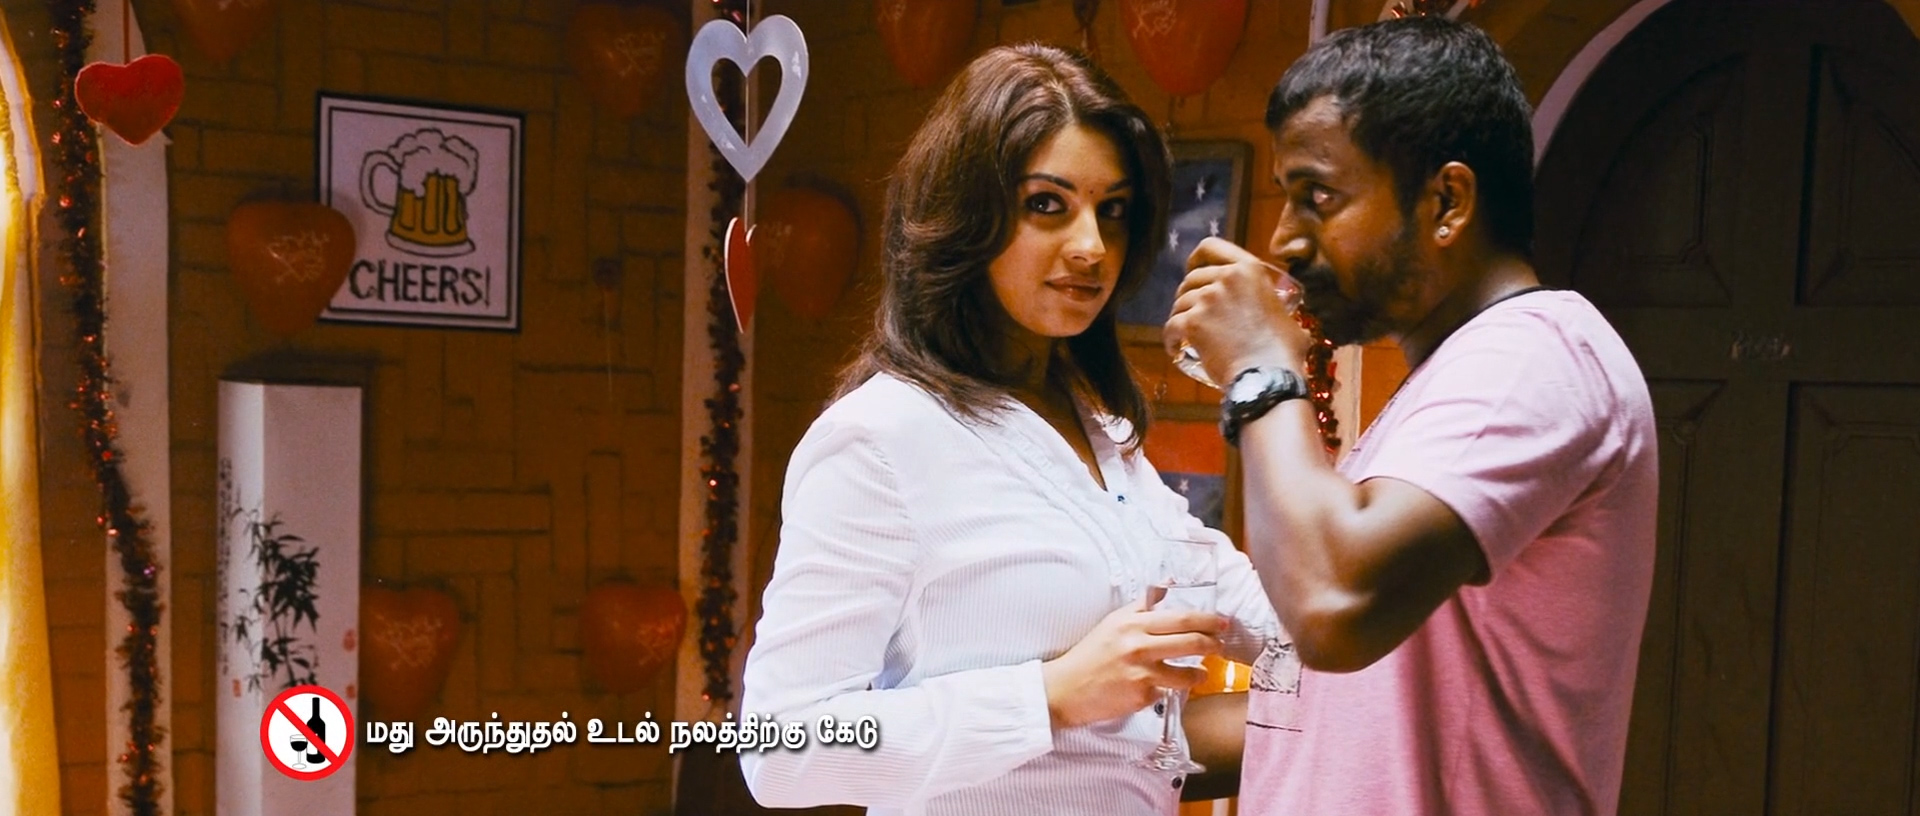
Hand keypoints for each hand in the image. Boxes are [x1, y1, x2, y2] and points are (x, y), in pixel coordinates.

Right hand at [1040, 602, 1224, 728]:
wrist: (1065, 689)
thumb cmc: (1090, 654)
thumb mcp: (1113, 623)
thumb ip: (1142, 607)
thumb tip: (1167, 587)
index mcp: (1132, 623)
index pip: (1180, 617)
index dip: (1207, 620)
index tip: (1222, 622)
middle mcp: (1138, 645)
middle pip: (1190, 641)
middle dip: (1213, 644)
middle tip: (1221, 645)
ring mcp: (1141, 673)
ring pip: (1187, 673)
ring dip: (1200, 673)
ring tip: (1201, 672)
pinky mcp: (1141, 697)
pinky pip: (1167, 692)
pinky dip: (1169, 690)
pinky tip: (1164, 688)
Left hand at [1166, 237, 1312, 385]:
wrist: (1267, 376)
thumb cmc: (1283, 352)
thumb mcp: (1287, 318)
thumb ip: (1277, 312)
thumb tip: (1286, 325)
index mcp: (1249, 270)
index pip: (1211, 247)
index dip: (1196, 259)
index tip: (1191, 269)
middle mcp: (1226, 279)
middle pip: (1191, 280)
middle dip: (1187, 295)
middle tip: (1192, 312)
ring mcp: (1208, 300)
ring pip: (1180, 304)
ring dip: (1180, 317)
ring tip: (1186, 335)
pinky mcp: (1193, 323)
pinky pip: (1171, 326)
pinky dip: (1170, 338)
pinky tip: (1174, 348)